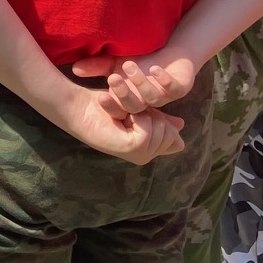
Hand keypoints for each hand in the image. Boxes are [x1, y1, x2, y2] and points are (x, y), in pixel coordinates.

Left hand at [57, 89, 186, 165]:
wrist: (81, 105)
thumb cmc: (106, 105)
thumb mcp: (142, 110)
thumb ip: (161, 120)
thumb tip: (181, 125)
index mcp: (148, 149)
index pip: (177, 141)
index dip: (161, 120)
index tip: (139, 114)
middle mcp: (144, 156)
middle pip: (171, 133)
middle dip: (152, 115)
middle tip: (129, 114)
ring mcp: (138, 156)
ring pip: (162, 131)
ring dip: (143, 114)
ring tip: (124, 115)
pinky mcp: (131, 149)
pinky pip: (150, 130)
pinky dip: (137, 117)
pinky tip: (122, 118)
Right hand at [70, 50, 198, 119]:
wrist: (169, 54)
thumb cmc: (140, 61)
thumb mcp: (114, 63)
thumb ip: (96, 67)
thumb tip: (75, 68)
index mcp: (129, 102)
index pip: (118, 109)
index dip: (110, 104)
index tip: (99, 96)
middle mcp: (146, 104)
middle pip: (134, 106)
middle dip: (123, 94)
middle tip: (113, 78)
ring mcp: (163, 97)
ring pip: (151, 98)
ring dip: (140, 83)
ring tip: (128, 66)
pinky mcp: (179, 87)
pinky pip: (172, 88)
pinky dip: (164, 80)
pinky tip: (155, 70)